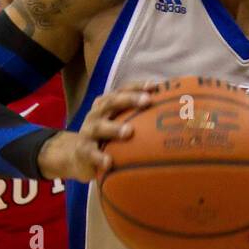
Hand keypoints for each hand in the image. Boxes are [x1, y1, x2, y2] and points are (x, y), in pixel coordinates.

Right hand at [36, 84, 152, 180]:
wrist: (77, 156)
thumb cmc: (106, 138)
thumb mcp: (118, 124)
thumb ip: (138, 120)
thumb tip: (170, 119)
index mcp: (107, 105)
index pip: (122, 90)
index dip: (137, 86)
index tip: (155, 86)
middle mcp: (97, 114)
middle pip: (112, 102)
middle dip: (129, 99)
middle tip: (147, 101)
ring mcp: (88, 132)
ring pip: (100, 127)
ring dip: (114, 128)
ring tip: (129, 131)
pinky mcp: (83, 150)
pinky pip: (91, 154)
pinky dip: (100, 158)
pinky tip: (110, 162)